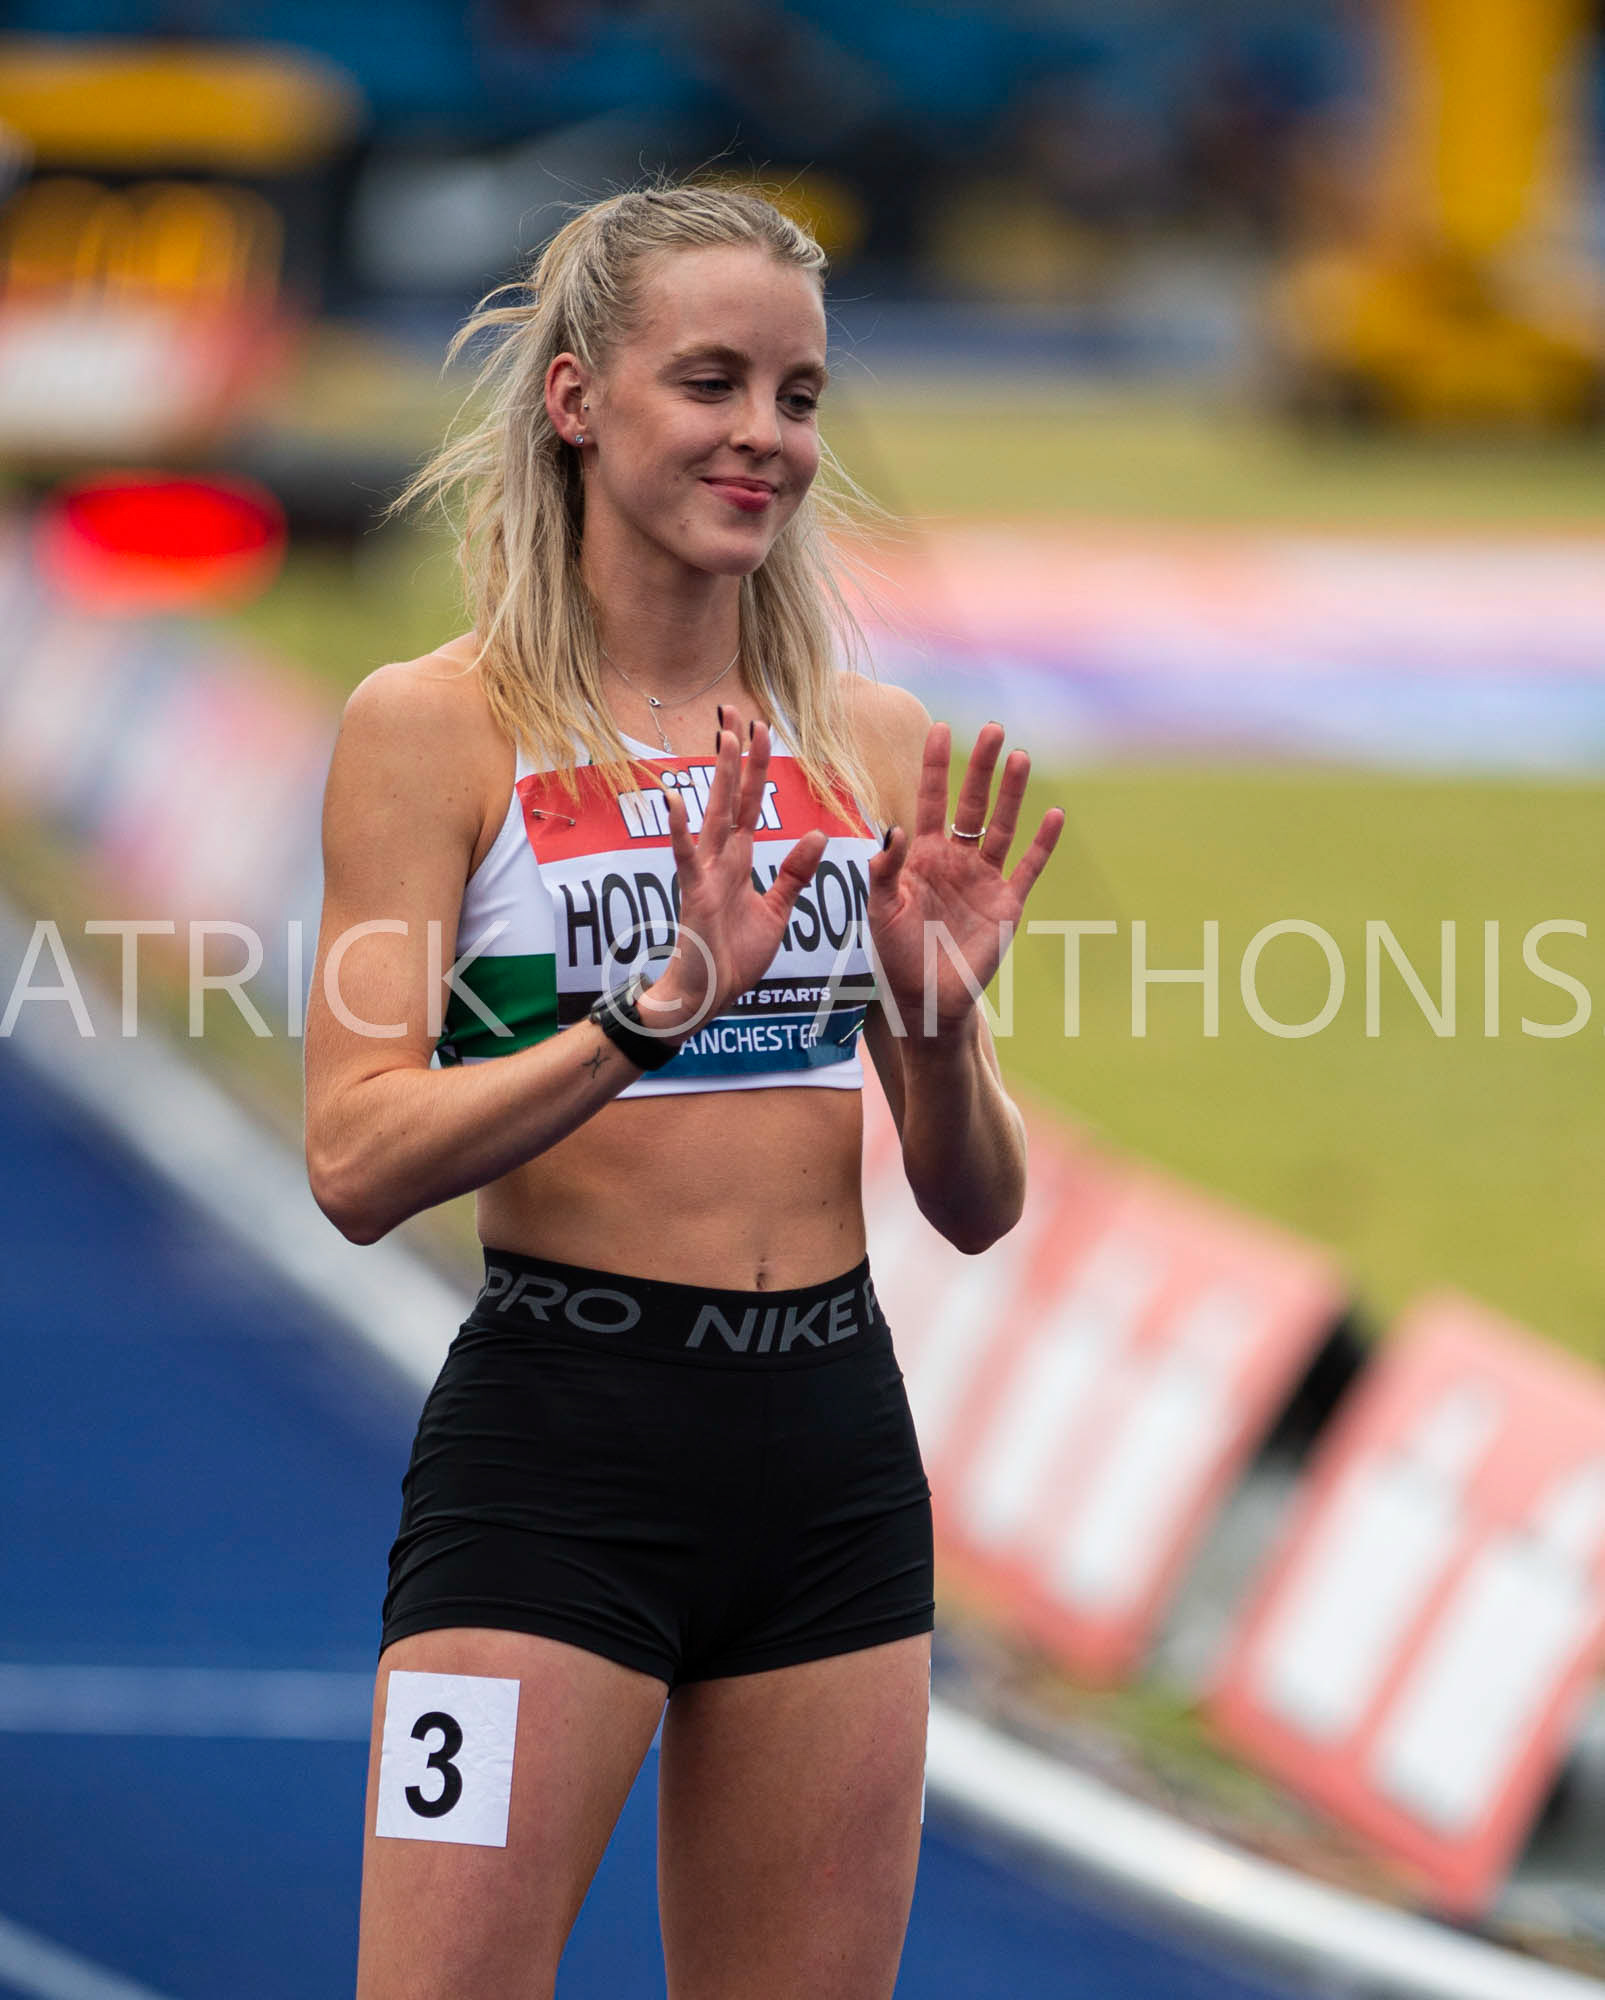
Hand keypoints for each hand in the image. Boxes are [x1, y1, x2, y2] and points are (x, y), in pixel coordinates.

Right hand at [639, 705, 826, 1038]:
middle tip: (740, 713)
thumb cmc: (734, 955)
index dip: (758, 768)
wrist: (706, 994)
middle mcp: (720, 859)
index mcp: (740, 860)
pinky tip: (674, 802)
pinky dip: (680, 832)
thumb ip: (794, 874)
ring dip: (720, 778)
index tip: (762, 730)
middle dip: (739, 757)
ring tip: (724, 739)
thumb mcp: (776, 911)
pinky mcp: (694, 896)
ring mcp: (704, 874)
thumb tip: (817, 835)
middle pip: (733, 798)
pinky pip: (685, 858)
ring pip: (714, 815)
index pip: (752, 804)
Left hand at [868, 721, 1063, 1037]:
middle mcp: (956, 860)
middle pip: (972, 804)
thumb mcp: (880, 912)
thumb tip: (892, 830)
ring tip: (1021, 757)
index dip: (935, 766)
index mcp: (923, 856)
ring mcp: (984, 879)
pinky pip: (1028, 867)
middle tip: (993, 729)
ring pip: (1002, 827)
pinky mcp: (1007, 903)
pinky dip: (1042, 843)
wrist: (926, 998)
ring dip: (1012, 793)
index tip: (939, 728)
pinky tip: (1053, 814)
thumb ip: (884, 872)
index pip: (930, 801)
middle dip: (981, 768)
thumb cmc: (897, 955)